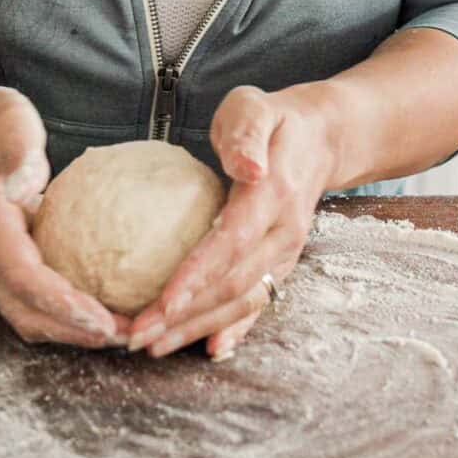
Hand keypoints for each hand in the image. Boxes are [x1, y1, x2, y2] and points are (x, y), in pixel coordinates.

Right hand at [0, 87, 128, 347]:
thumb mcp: (2, 115)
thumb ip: (16, 143)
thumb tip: (26, 183)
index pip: (22, 276)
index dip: (62, 304)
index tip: (103, 320)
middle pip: (25, 311)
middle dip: (74, 331)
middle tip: (127, 336)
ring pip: (26, 315)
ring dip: (72, 331)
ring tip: (122, 332)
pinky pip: (31, 302)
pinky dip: (65, 315)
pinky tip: (104, 311)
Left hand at [128, 84, 339, 359]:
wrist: (322, 139)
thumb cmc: (272, 121)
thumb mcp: (255, 107)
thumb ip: (246, 133)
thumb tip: (247, 166)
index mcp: (273, 196)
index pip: (231, 243)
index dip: (197, 276)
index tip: (161, 304)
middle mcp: (284, 234)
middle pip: (232, 286)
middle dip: (184, 317)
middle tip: (136, 337)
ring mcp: (285, 255)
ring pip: (241, 303)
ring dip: (197, 329)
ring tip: (152, 346)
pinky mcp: (280, 265)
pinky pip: (257, 304)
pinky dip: (233, 331)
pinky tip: (207, 350)